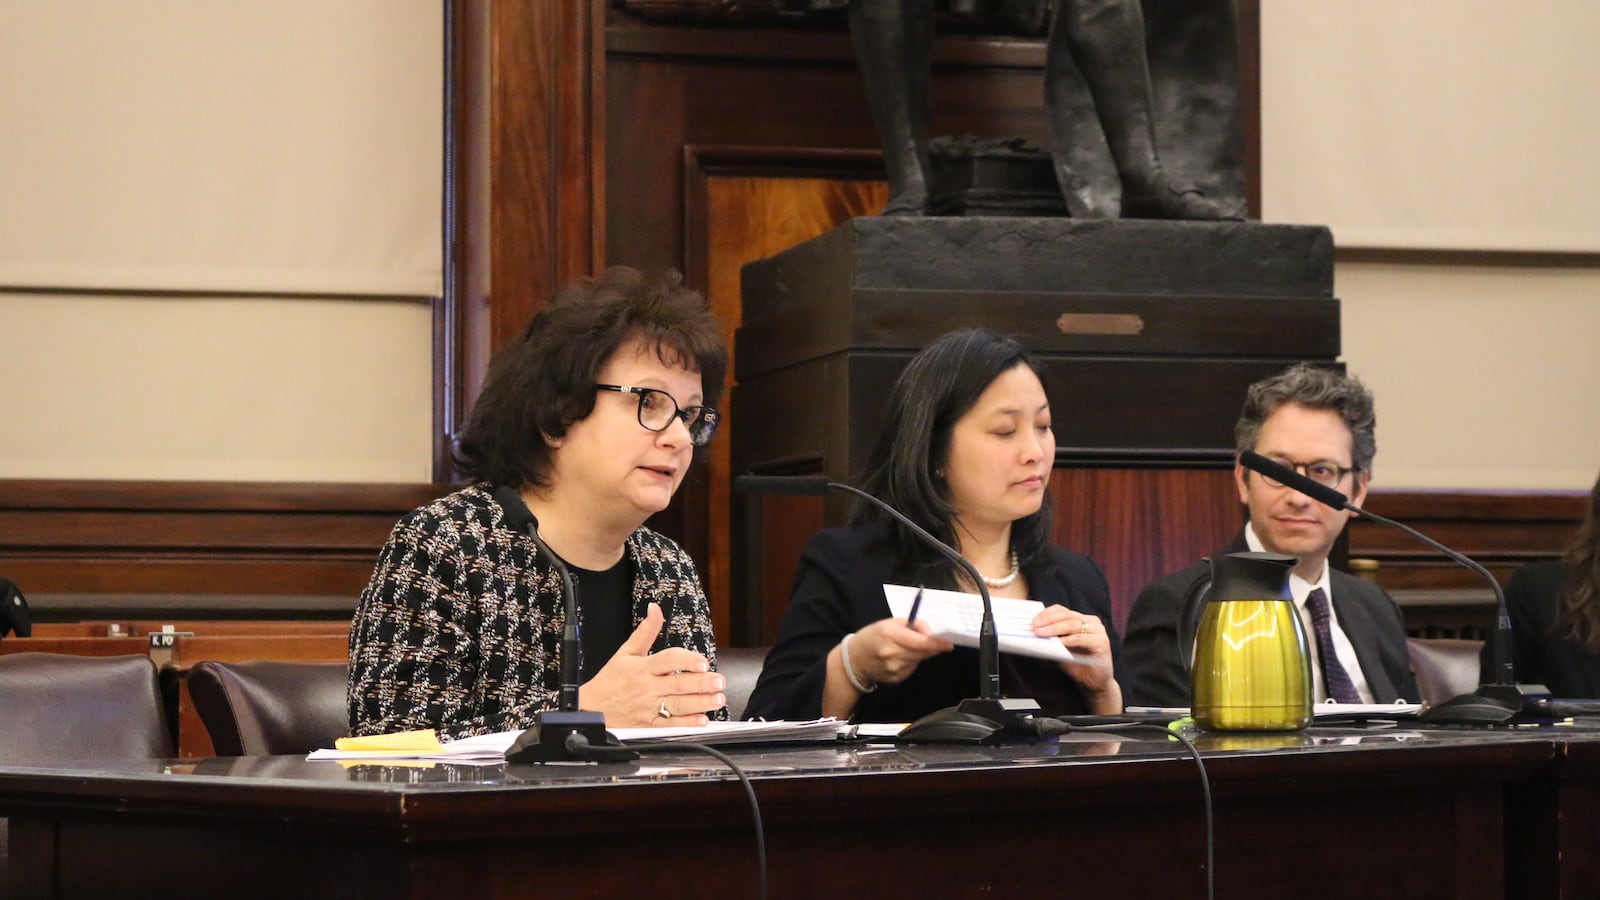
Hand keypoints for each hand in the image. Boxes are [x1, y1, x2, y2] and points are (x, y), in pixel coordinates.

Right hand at [578, 603, 725, 726]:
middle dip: (701, 683)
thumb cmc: (610, 679)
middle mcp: (648, 687)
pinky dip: (687, 723)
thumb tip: (655, 609)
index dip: (686, 660)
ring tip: (718, 698)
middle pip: (677, 684)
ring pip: (678, 705)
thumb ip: (645, 631)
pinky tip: (702, 720)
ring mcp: (649, 707)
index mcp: (643, 667)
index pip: (668, 660)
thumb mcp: (626, 651)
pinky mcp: (649, 723)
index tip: (702, 662)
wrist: (592, 708)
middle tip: (719, 681)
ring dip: (700, 703)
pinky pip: (670, 725)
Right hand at [845, 617, 955, 687]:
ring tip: (910, 647)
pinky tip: (901, 657)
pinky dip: (912, 661)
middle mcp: (892, 652)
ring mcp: (894, 668)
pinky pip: (912, 668)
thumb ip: (912, 624)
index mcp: (890, 634)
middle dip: (932, 647)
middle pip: (923, 652)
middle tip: (936, 642)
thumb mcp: (889, 623)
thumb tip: (930, 632)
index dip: (937, 643)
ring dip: (921, 653)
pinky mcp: (896, 678)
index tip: (948, 643)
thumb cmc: (872, 636)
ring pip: (919, 660)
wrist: (853, 661)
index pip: (921, 641)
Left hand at [1032, 606, 1121, 713]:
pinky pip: (1082, 638)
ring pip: (1073, 624)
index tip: (1033, 621)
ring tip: (1042, 633)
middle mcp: (1091, 622)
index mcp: (1081, 619)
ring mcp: (1098, 631)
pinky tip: (1059, 642)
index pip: (1062, 611)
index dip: (1046, 614)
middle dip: (1048, 621)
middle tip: (1035, 627)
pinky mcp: (1102, 642)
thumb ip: (1052, 639)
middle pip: (1066, 616)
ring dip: (1055, 628)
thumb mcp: (1060, 650)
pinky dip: (1069, 639)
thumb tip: (1035, 632)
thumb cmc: (1077, 665)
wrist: (1094, 683)